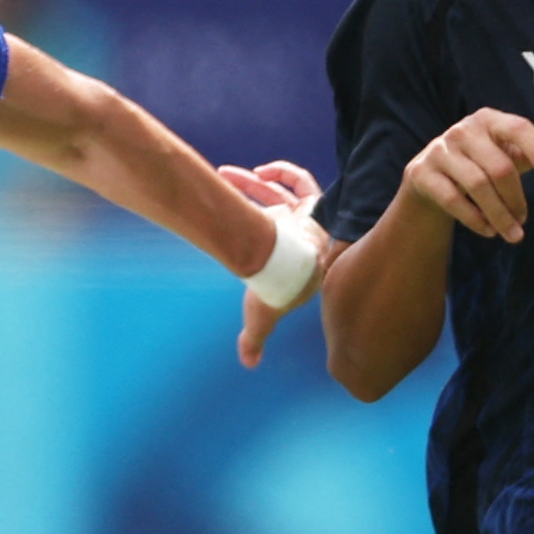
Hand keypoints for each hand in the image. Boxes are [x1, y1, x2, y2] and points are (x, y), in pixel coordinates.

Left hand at [221, 160, 333, 365]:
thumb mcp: (260, 320)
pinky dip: (283, 173)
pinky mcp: (311, 208)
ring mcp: (310, 226)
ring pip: (285, 198)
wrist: (284, 269)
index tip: (248, 250)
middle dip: (254, 206)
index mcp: (302, 273)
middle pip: (280, 221)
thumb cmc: (274, 296)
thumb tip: (249, 363)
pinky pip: (302, 184)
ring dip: (255, 184)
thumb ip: (254, 341)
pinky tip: (259, 170)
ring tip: (226, 174)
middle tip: (223, 191)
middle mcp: (308, 246)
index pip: (290, 261)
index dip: (272, 253)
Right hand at [400, 109, 533, 242]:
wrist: (430, 177)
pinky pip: (452, 200)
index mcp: (488, 120)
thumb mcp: (510, 155)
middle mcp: (462, 130)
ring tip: (513, 234)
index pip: (519, 128)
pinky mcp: (421, 172)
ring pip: (477, 186)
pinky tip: (489, 231)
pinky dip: (475, 219)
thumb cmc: (480, 162)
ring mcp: (439, 150)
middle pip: (499, 168)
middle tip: (524, 222)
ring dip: (499, 215)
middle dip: (516, 200)